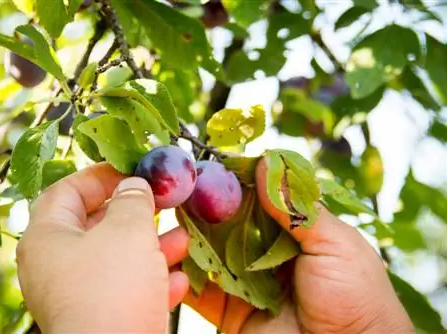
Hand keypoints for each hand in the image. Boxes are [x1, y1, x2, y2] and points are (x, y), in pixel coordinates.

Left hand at [16, 163, 189, 332]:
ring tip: (183, 238)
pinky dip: (151, 282)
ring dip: (152, 247)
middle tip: (161, 202)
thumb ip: (133, 200)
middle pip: (96, 226)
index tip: (132, 169)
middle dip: (135, 214)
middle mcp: (56, 266)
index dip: (99, 175)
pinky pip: (124, 291)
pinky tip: (178, 281)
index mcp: (48, 238)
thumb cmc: (113, 286)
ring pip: (117, 260)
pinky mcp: (98, 318)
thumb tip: (134, 186)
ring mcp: (77, 295)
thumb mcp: (127, 231)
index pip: (66, 190)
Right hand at [184, 157, 414, 333]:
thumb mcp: (335, 243)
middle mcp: (265, 252)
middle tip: (180, 189)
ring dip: (188, 236)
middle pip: (227, 223)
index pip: (256, 199)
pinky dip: (182, 275)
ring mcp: (246, 281)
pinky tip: (169, 257)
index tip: (208, 167)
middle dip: (204, 207)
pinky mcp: (229, 310)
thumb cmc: (356, 298)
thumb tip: (266, 163)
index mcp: (293, 232)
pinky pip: (199, 291)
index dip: (233, 183)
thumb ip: (297, 207)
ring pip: (208, 253)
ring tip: (168, 217)